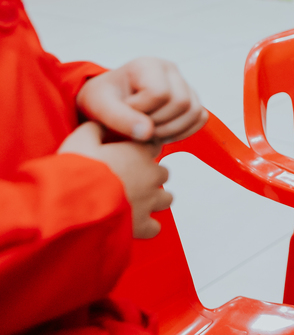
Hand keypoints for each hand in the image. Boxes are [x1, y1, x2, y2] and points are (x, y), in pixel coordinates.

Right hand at [58, 121, 171, 237]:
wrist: (73, 202)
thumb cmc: (76, 170)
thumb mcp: (80, 139)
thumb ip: (95, 127)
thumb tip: (101, 122)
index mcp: (139, 153)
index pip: (154, 145)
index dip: (142, 150)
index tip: (130, 156)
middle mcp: (150, 175)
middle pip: (162, 173)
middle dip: (149, 176)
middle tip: (128, 181)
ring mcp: (149, 201)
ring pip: (165, 198)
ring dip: (153, 200)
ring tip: (134, 203)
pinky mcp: (142, 224)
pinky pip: (155, 227)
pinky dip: (147, 227)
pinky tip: (133, 225)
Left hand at [77, 57, 207, 142]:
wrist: (108, 101)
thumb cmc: (103, 99)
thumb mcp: (99, 105)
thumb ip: (119, 118)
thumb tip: (147, 132)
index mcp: (148, 65)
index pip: (159, 92)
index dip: (141, 110)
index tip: (124, 113)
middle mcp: (171, 71)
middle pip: (181, 102)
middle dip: (158, 123)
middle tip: (136, 128)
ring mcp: (184, 84)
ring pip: (194, 111)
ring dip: (171, 130)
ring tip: (147, 132)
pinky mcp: (192, 99)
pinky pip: (200, 118)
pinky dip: (183, 131)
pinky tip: (161, 133)